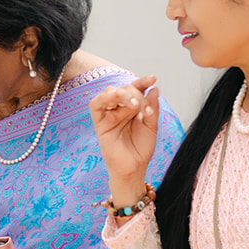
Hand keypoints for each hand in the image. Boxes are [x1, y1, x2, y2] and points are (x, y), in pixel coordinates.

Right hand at [88, 76, 159, 203]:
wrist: (133, 168)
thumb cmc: (141, 149)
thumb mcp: (151, 126)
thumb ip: (152, 108)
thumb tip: (153, 89)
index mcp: (133, 108)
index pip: (136, 89)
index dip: (143, 82)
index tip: (152, 79)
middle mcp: (120, 108)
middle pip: (125, 89)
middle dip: (136, 94)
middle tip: (143, 109)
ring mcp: (109, 114)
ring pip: (110, 92)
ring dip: (123, 94)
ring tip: (134, 105)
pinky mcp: (99, 122)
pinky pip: (95, 104)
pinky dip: (104, 97)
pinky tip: (114, 97)